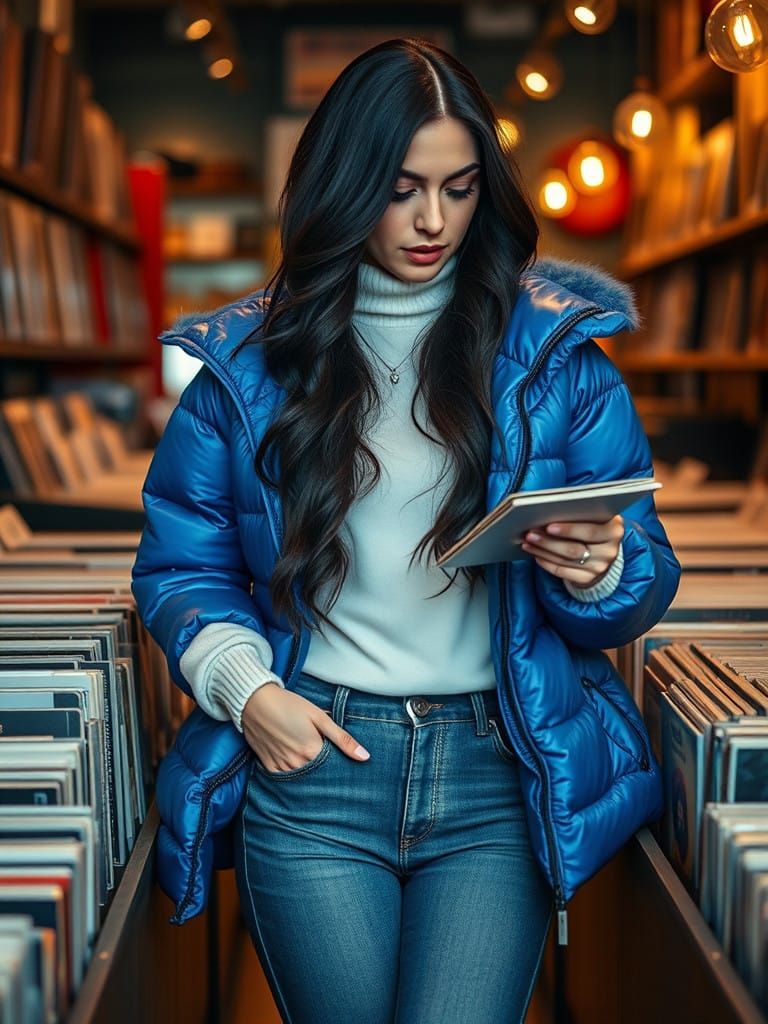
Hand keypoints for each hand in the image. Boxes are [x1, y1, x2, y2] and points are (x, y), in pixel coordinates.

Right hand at [241, 683, 369, 769]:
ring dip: (308, 773)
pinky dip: (292, 774)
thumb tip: (365, 757)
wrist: (255, 701)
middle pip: (318, 776)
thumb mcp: (319, 717)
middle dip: (325, 772)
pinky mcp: (268, 766)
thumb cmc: (289, 705)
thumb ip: (342, 739)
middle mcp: (296, 764)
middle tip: (325, 759)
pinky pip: (284, 778)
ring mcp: (281, 767)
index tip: (343, 761)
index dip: (340, 765)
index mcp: (312, 752)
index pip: (333, 769)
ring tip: (310, 760)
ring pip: (301, 779)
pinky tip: (295, 762)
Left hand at [520, 514, 623, 588]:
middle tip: (530, 533)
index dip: (568, 529)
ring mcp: (600, 567)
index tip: (548, 526)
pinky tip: (535, 554)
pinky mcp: (588, 579)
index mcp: (614, 529)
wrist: (603, 552)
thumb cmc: (593, 526)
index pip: (590, 531)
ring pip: (565, 560)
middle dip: (549, 541)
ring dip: (543, 550)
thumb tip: (548, 512)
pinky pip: (562, 571)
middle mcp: (610, 550)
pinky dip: (546, 562)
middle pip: (574, 548)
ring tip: (528, 542)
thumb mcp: (594, 517)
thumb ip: (580, 513)